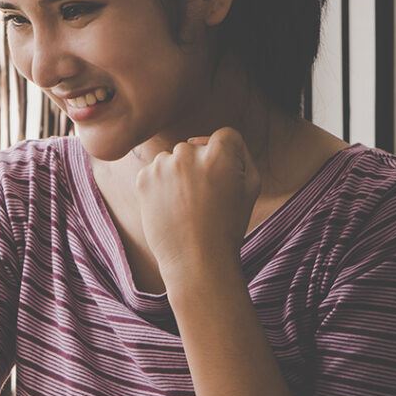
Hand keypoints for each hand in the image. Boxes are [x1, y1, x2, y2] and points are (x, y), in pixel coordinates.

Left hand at [134, 127, 260, 287]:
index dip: (228, 155)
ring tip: (186, 206)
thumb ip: (239, 154)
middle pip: (195, 147)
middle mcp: (188, 153)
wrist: (196, 259)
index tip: (223, 176)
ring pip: (173, 159)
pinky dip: (161, 185)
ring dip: (178, 175)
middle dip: (200, 166)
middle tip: (205, 198)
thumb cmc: (228, 225)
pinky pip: (155, 171)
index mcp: (219, 154)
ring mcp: (163, 165)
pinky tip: (171, 207)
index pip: (225, 135)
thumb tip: (211, 140)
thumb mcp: (251, 187)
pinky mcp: (144, 178)